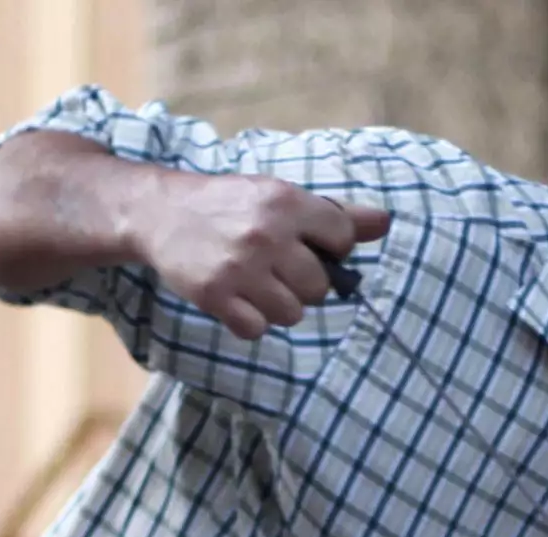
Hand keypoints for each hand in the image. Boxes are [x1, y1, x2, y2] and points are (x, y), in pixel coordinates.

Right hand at [123, 170, 389, 340]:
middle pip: (319, 286)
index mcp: (286, 202)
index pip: (343, 239)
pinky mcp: (215, 295)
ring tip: (257, 285)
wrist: (161, 211)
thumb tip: (385, 222)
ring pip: (292, 313)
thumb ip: (334, 213)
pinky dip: (251, 322)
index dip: (332, 249)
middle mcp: (266, 234)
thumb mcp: (280, 196)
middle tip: (277, 269)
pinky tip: (238, 301)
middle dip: (304, 284)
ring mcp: (240, 267)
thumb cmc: (230, 205)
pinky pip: (257, 329)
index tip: (308, 245)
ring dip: (279, 306)